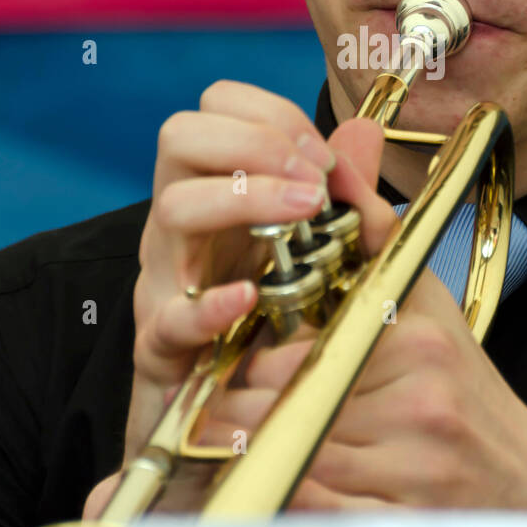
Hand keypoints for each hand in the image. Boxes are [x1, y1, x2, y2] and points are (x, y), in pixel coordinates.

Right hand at [83, 80, 338, 518]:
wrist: (218, 418)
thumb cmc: (260, 317)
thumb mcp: (305, 245)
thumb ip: (335, 188)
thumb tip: (365, 128)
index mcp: (213, 187)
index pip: (214, 107)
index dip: (269, 113)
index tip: (320, 150)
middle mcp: (180, 221)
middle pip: (180, 137)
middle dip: (253, 141)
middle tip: (313, 178)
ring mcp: (165, 277)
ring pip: (172, 208)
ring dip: (243, 198)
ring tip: (301, 214)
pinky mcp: (160, 344)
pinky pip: (168, 317)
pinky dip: (209, 305)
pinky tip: (248, 297)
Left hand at [196, 118, 526, 515]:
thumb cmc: (463, 388)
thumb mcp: (424, 299)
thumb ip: (372, 227)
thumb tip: (342, 142)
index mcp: (415, 339)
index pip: (293, 341)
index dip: (252, 354)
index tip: (234, 357)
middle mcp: (417, 398)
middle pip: (281, 400)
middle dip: (244, 404)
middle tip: (224, 404)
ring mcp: (410, 466)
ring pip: (287, 454)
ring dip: (255, 452)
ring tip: (246, 443)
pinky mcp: (398, 521)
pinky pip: (308, 508)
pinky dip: (282, 498)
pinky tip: (282, 482)